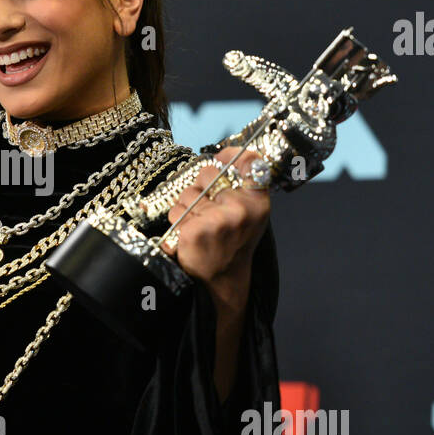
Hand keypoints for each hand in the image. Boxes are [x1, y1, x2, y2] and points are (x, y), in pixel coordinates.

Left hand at [161, 146, 270, 305]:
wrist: (222, 280)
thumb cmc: (232, 245)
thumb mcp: (248, 215)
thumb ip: (240, 188)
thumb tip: (220, 160)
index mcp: (258, 202)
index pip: (251, 162)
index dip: (232, 153)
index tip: (223, 155)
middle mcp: (241, 208)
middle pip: (207, 173)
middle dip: (201, 186)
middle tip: (208, 209)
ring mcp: (218, 219)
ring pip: (188, 193)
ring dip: (187, 206)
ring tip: (199, 226)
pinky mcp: (196, 229)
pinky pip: (176, 210)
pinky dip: (177, 221)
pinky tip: (188, 235)